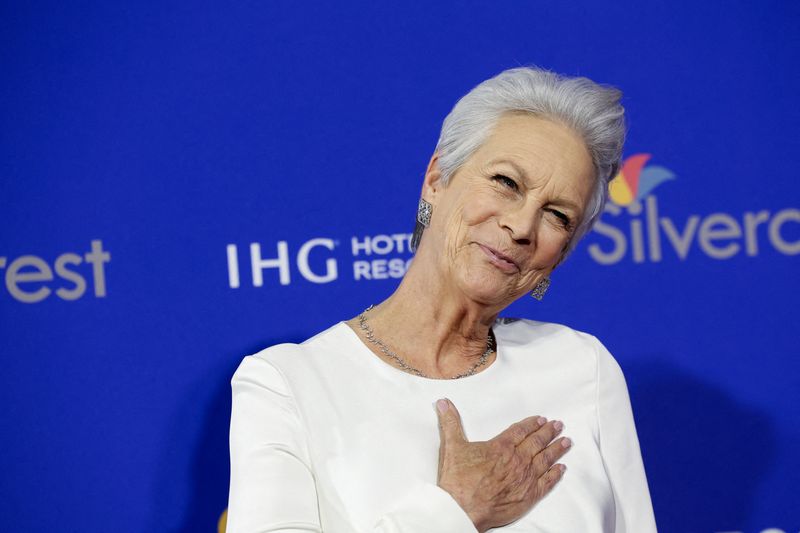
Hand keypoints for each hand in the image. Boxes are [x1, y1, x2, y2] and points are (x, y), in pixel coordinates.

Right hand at [435, 399, 570, 532]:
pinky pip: (547, 483)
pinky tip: (561, 469)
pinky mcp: (528, 496)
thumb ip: (450, 422)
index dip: (532, 424)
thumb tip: (444, 403)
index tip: (541, 419)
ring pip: (545, 460)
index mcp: (501, 447)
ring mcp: (525, 478)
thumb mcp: (452, 446)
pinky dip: (555, 475)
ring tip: (566, 442)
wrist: (463, 509)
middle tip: (559, 425)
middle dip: (549, 432)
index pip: (521, 431)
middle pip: (537, 442)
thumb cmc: (458, 480)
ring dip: (557, 449)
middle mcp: (517, 460)